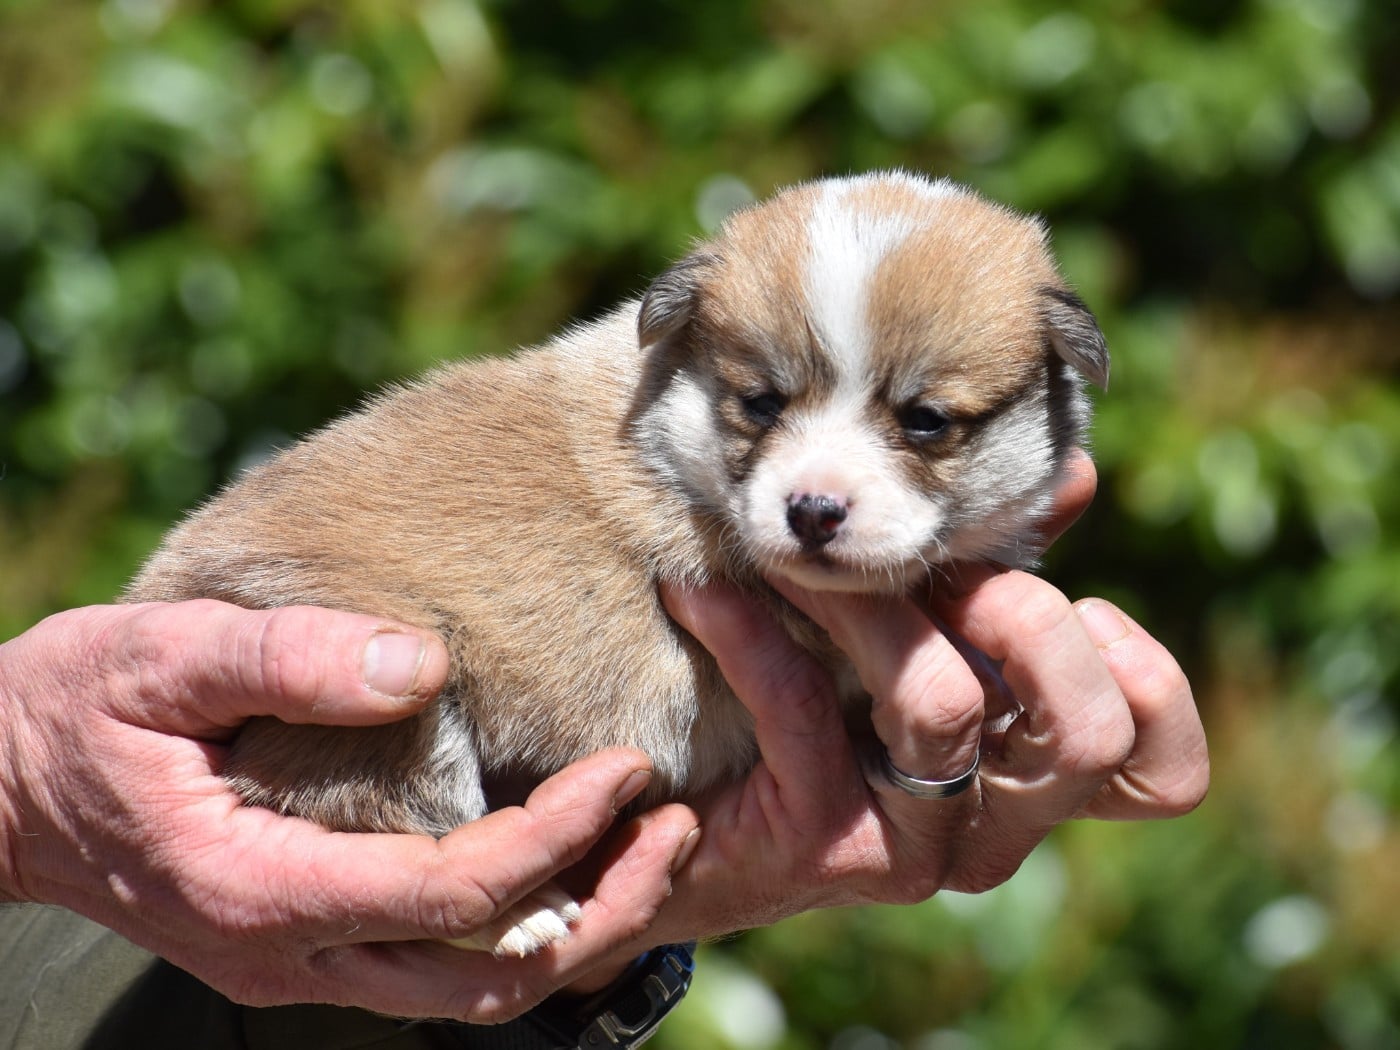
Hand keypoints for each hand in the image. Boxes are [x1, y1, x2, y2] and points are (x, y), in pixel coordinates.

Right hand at [0, 601, 698, 1020]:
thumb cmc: (71, 713)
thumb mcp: (160, 659)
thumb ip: (288, 660)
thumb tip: (426, 662)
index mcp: (262, 887)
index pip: (449, 893)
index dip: (552, 839)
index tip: (624, 771)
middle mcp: (293, 954)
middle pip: (485, 973)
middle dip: (600, 906)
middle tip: (676, 823)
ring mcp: (302, 966)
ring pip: (470, 993)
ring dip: (574, 933)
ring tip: (651, 850)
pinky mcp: (311, 948)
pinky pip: (439, 969)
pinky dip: (520, 933)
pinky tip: (570, 869)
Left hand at [574, 451, 1207, 976]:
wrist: (683, 812)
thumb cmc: (816, 704)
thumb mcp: (917, 629)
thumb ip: (1001, 565)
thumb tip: (1075, 472)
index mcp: (1033, 781)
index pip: (1163, 776)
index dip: (1145, 683)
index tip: (1082, 604)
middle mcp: (993, 829)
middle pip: (1087, 735)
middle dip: (1024, 617)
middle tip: (946, 569)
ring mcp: (912, 847)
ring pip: (941, 703)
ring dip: (869, 604)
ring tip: (797, 561)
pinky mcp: (819, 847)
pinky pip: (799, 708)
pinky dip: (746, 630)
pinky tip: (700, 595)